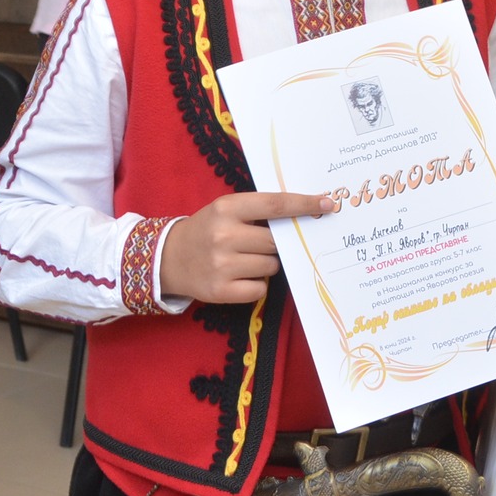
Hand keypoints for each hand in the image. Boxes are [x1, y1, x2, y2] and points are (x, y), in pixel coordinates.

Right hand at [159, 190, 335, 303]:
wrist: (168, 259)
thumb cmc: (206, 230)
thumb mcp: (226, 210)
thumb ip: (258, 211)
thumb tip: (303, 216)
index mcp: (227, 208)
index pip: (275, 204)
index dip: (304, 204)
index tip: (328, 204)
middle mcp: (224, 235)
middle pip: (276, 241)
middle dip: (277, 244)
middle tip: (260, 244)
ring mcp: (222, 265)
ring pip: (271, 266)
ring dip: (266, 264)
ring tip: (244, 260)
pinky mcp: (220, 291)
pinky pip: (260, 288)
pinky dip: (255, 284)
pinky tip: (239, 277)